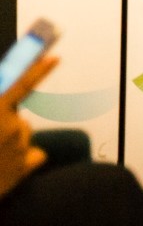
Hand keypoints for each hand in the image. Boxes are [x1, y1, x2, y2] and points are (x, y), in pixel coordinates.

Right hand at [0, 54, 56, 200]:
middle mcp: (11, 128)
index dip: (37, 70)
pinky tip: (7, 168)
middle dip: (5, 125)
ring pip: (22, 135)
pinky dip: (22, 161)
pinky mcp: (26, 165)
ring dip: (9, 143)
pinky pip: (31, 155)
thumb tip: (8, 99)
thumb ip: (2, 106)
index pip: (21, 86)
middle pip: (18, 119)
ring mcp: (20, 147)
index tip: (54, 57)